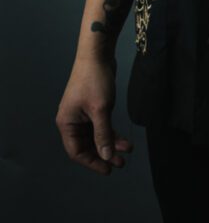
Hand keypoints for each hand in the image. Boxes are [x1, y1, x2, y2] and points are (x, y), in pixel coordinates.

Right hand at [55, 57, 133, 174]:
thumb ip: (103, 134)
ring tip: (127, 150)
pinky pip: (102, 126)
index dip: (92, 162)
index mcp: (66, 123)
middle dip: (104, 154)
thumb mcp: (100, 110)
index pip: (76, 152)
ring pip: (97, 136)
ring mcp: (83, 114)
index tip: (108, 169)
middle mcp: (72, 120)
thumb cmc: (95, 79)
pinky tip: (124, 139)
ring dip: (111, 143)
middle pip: (87, 145)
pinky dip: (112, 132)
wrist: (98, 53)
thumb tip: (106, 156)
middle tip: (121, 163)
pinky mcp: (93, 107)